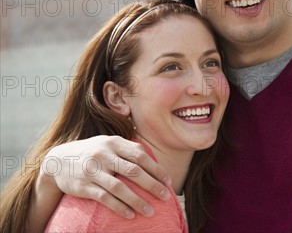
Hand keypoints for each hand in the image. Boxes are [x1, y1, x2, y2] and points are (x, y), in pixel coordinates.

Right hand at [43, 136, 171, 218]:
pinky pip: (104, 198)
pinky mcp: (83, 186)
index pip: (140, 156)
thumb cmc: (93, 152)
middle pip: (133, 171)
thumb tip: (155, 161)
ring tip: (150, 211)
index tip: (168, 182)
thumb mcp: (109, 143)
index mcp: (114, 143)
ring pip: (119, 187)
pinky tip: (130, 215)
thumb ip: (128, 149)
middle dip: (152, 185)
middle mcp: (104, 155)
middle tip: (165, 197)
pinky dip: (119, 207)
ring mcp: (93, 171)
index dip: (156, 169)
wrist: (58, 160)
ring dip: (137, 201)